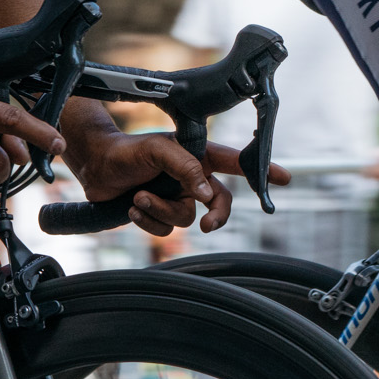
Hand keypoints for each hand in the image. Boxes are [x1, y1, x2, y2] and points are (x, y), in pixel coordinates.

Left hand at [65, 128, 291, 237]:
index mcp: (198, 156)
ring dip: (161, 210)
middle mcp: (191, 178)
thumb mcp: (159, 150)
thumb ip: (186, 168)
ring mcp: (175, 196)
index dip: (262, 171)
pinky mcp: (158, 212)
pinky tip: (133, 206)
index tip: (283, 179)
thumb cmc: (127, 150)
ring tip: (140, 197)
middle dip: (216, 215)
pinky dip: (148, 220)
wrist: (94, 165)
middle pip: (220, 202)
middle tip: (208, 225)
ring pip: (186, 218)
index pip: (236, 163)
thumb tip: (206, 194)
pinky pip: (164, 228)